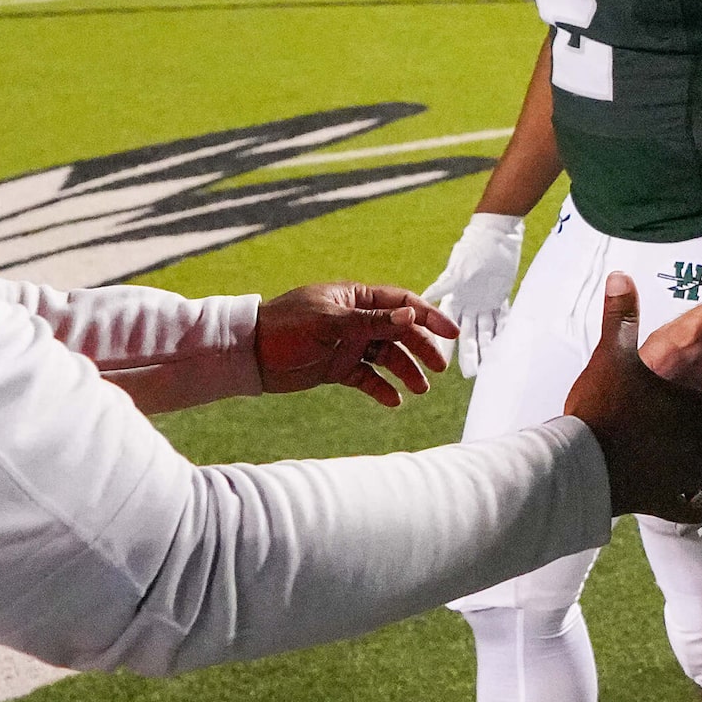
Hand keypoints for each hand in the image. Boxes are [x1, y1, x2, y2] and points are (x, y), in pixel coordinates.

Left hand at [255, 283, 458, 408]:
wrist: (250, 354)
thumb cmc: (286, 327)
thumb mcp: (329, 323)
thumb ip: (371, 321)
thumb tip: (411, 317)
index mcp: (355, 299)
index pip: (402, 304)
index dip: (429, 317)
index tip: (452, 334)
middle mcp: (355, 320)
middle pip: (399, 332)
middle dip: (421, 349)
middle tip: (438, 370)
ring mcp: (347, 344)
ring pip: (386, 357)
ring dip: (404, 371)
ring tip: (418, 390)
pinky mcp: (336, 368)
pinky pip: (367, 377)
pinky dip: (381, 388)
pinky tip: (393, 402)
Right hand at [424, 213, 524, 377]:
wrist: (496, 231)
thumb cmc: (475, 246)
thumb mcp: (459, 267)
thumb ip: (445, 284)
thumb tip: (424, 298)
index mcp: (453, 296)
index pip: (444, 324)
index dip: (442, 343)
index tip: (439, 362)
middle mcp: (467, 302)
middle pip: (466, 333)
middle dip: (467, 353)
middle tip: (469, 374)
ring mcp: (483, 301)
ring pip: (485, 330)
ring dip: (486, 348)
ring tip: (489, 367)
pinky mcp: (499, 296)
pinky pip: (502, 319)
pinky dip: (503, 333)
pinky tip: (505, 348)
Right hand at [565, 272, 701, 528]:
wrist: (578, 464)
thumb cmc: (598, 407)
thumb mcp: (611, 355)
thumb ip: (622, 316)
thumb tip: (620, 274)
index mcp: (691, 410)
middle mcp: (694, 445)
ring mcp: (678, 476)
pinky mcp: (659, 500)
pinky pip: (689, 505)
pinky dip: (701, 507)